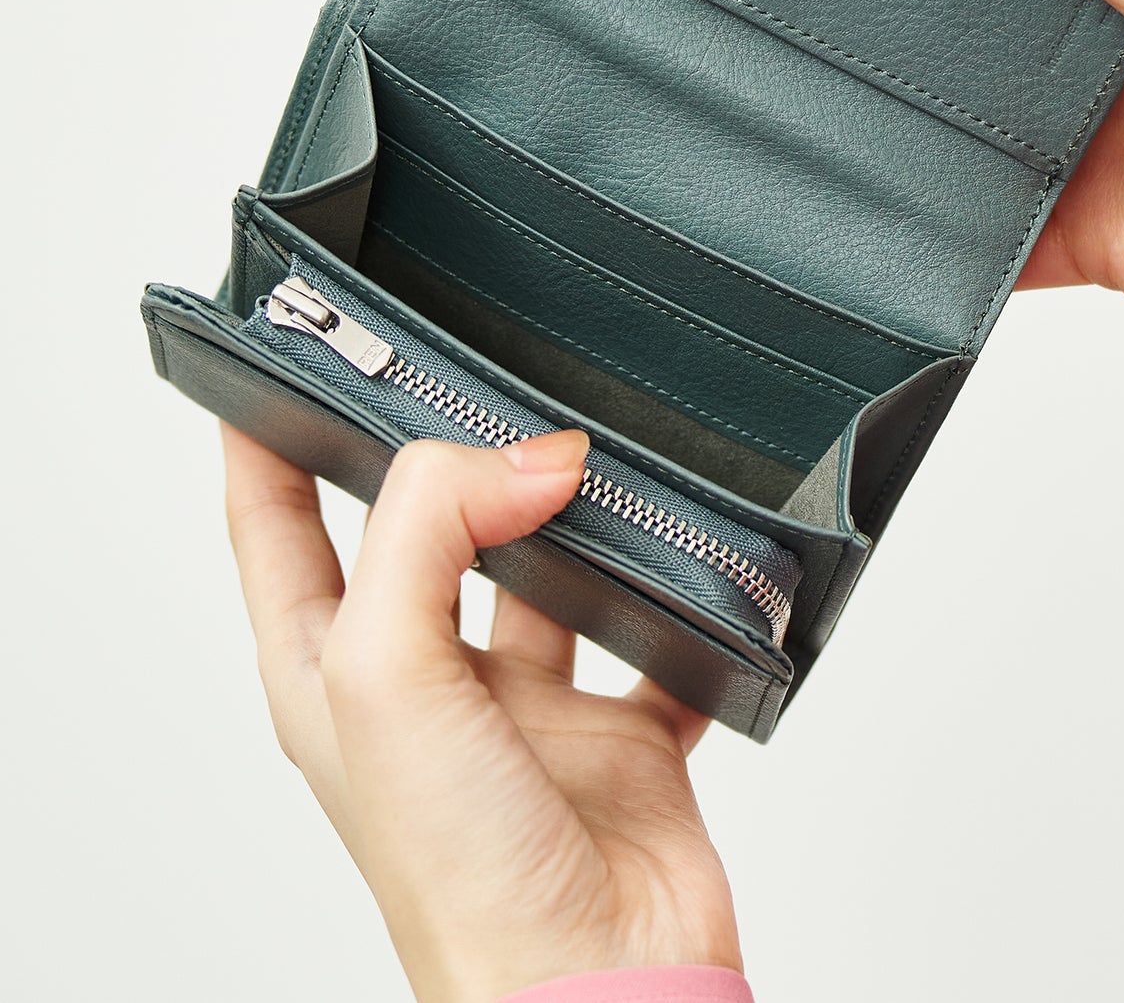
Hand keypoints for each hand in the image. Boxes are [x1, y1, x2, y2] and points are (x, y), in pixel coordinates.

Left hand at [221, 423, 741, 1001]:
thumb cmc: (462, 884)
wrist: (604, 989)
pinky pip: (654, 638)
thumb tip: (522, 456)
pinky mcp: (617, 730)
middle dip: (443, 456)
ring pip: (543, 570)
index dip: (269, 434)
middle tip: (472, 377)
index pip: (275, 525)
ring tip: (592, 456)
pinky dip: (679, 600)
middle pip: (420, 531)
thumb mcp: (387, 677)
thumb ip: (429, 531)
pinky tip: (692, 559)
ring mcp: (524, 706)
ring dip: (572, 516)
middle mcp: (426, 682)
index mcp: (336, 672)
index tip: (291, 348)